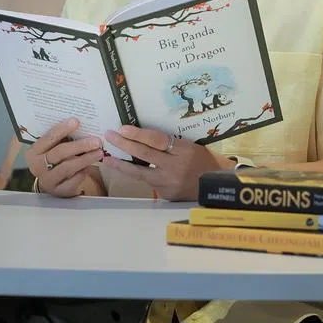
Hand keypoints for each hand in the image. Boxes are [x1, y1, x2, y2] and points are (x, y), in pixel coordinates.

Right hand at [25, 118, 103, 197]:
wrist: (51, 181)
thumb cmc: (53, 159)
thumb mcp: (51, 148)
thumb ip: (61, 138)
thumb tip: (79, 124)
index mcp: (33, 152)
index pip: (48, 138)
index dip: (62, 129)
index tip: (76, 121)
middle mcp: (37, 167)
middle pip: (60, 153)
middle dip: (80, 146)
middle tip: (96, 141)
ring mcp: (47, 181)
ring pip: (68, 167)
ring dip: (85, 159)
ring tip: (99, 152)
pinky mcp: (59, 191)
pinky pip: (73, 180)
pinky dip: (83, 172)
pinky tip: (90, 166)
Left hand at [100, 125, 231, 200]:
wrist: (215, 187)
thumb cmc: (205, 162)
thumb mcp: (192, 147)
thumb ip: (171, 144)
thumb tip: (143, 138)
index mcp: (184, 151)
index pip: (156, 140)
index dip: (138, 134)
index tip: (123, 129)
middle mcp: (175, 167)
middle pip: (144, 154)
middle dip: (124, 144)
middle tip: (109, 136)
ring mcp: (168, 183)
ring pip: (140, 172)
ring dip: (122, 164)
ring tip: (107, 158)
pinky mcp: (165, 194)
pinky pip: (147, 182)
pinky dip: (135, 174)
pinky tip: (123, 169)